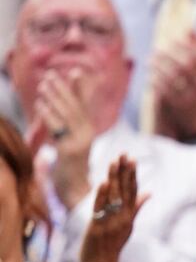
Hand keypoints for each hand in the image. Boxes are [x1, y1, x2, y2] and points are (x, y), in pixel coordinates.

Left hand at [33, 68, 96, 208]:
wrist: (76, 190)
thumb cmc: (69, 166)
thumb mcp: (69, 143)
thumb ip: (64, 126)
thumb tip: (53, 107)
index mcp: (88, 131)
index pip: (84, 105)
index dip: (81, 89)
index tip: (76, 72)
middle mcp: (87, 134)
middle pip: (75, 107)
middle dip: (63, 89)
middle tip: (51, 75)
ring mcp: (80, 142)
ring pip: (67, 115)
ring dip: (55, 98)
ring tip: (43, 85)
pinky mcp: (69, 150)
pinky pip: (58, 129)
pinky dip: (50, 115)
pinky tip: (41, 105)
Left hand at [80, 155, 143, 261]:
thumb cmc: (112, 245)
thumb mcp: (127, 225)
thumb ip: (136, 207)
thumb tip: (148, 192)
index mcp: (129, 216)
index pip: (132, 191)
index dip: (132, 175)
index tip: (132, 159)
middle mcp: (122, 217)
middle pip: (124, 191)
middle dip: (125, 172)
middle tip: (125, 154)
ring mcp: (110, 222)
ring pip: (113, 196)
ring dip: (114, 178)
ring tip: (114, 161)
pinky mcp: (97, 226)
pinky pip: (100, 208)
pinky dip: (102, 195)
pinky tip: (104, 182)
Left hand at [148, 30, 195, 139]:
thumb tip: (190, 28)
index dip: (185, 47)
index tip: (173, 39)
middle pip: (184, 68)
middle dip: (168, 57)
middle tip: (156, 50)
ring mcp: (191, 97)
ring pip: (173, 80)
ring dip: (159, 68)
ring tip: (150, 61)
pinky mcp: (179, 107)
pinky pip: (165, 93)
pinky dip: (156, 83)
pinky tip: (151, 77)